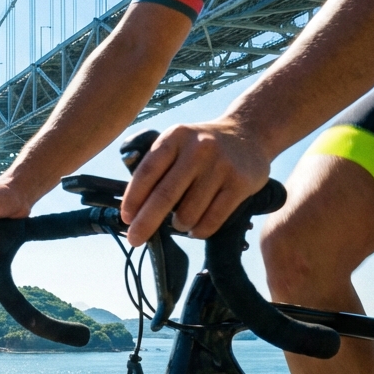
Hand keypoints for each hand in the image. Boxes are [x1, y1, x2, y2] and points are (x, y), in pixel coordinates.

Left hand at [121, 120, 269, 244]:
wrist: (248, 135)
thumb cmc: (201, 147)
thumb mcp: (177, 143)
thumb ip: (157, 168)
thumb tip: (134, 211)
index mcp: (175, 137)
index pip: (147, 172)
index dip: (133, 199)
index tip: (126, 219)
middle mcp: (198, 149)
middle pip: (164, 196)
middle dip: (145, 223)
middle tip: (135, 239)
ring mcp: (221, 166)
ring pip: (188, 214)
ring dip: (179, 226)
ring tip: (181, 221)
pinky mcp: (240, 183)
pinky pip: (211, 220)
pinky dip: (198, 231)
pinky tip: (196, 227)